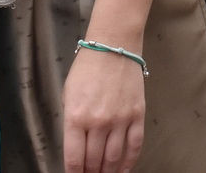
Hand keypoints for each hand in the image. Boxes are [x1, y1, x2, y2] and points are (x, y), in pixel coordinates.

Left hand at [62, 49, 145, 172]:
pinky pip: (134, 145)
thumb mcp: (68, 95)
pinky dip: (129, 161)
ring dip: (108, 171)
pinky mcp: (137, 115)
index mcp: (76, 117)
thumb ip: (72, 122)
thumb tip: (77, 148)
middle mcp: (98, 122)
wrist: (113, 46)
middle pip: (94, 161)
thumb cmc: (87, 68)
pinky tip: (123, 169)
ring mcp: (120, 119)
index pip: (74, 159)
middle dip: (91, 172)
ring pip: (114, 158)